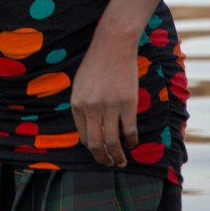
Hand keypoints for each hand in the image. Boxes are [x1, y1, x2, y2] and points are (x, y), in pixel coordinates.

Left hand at [70, 33, 138, 166]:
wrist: (112, 45)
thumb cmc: (96, 64)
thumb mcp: (80, 85)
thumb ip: (82, 106)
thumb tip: (88, 130)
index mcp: (76, 104)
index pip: (83, 136)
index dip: (91, 148)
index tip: (98, 152)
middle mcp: (91, 108)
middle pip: (96, 143)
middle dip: (102, 159)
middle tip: (108, 164)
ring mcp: (110, 107)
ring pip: (113, 142)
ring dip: (118, 156)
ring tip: (121, 162)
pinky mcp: (127, 103)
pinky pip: (129, 130)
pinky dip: (131, 141)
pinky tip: (133, 144)